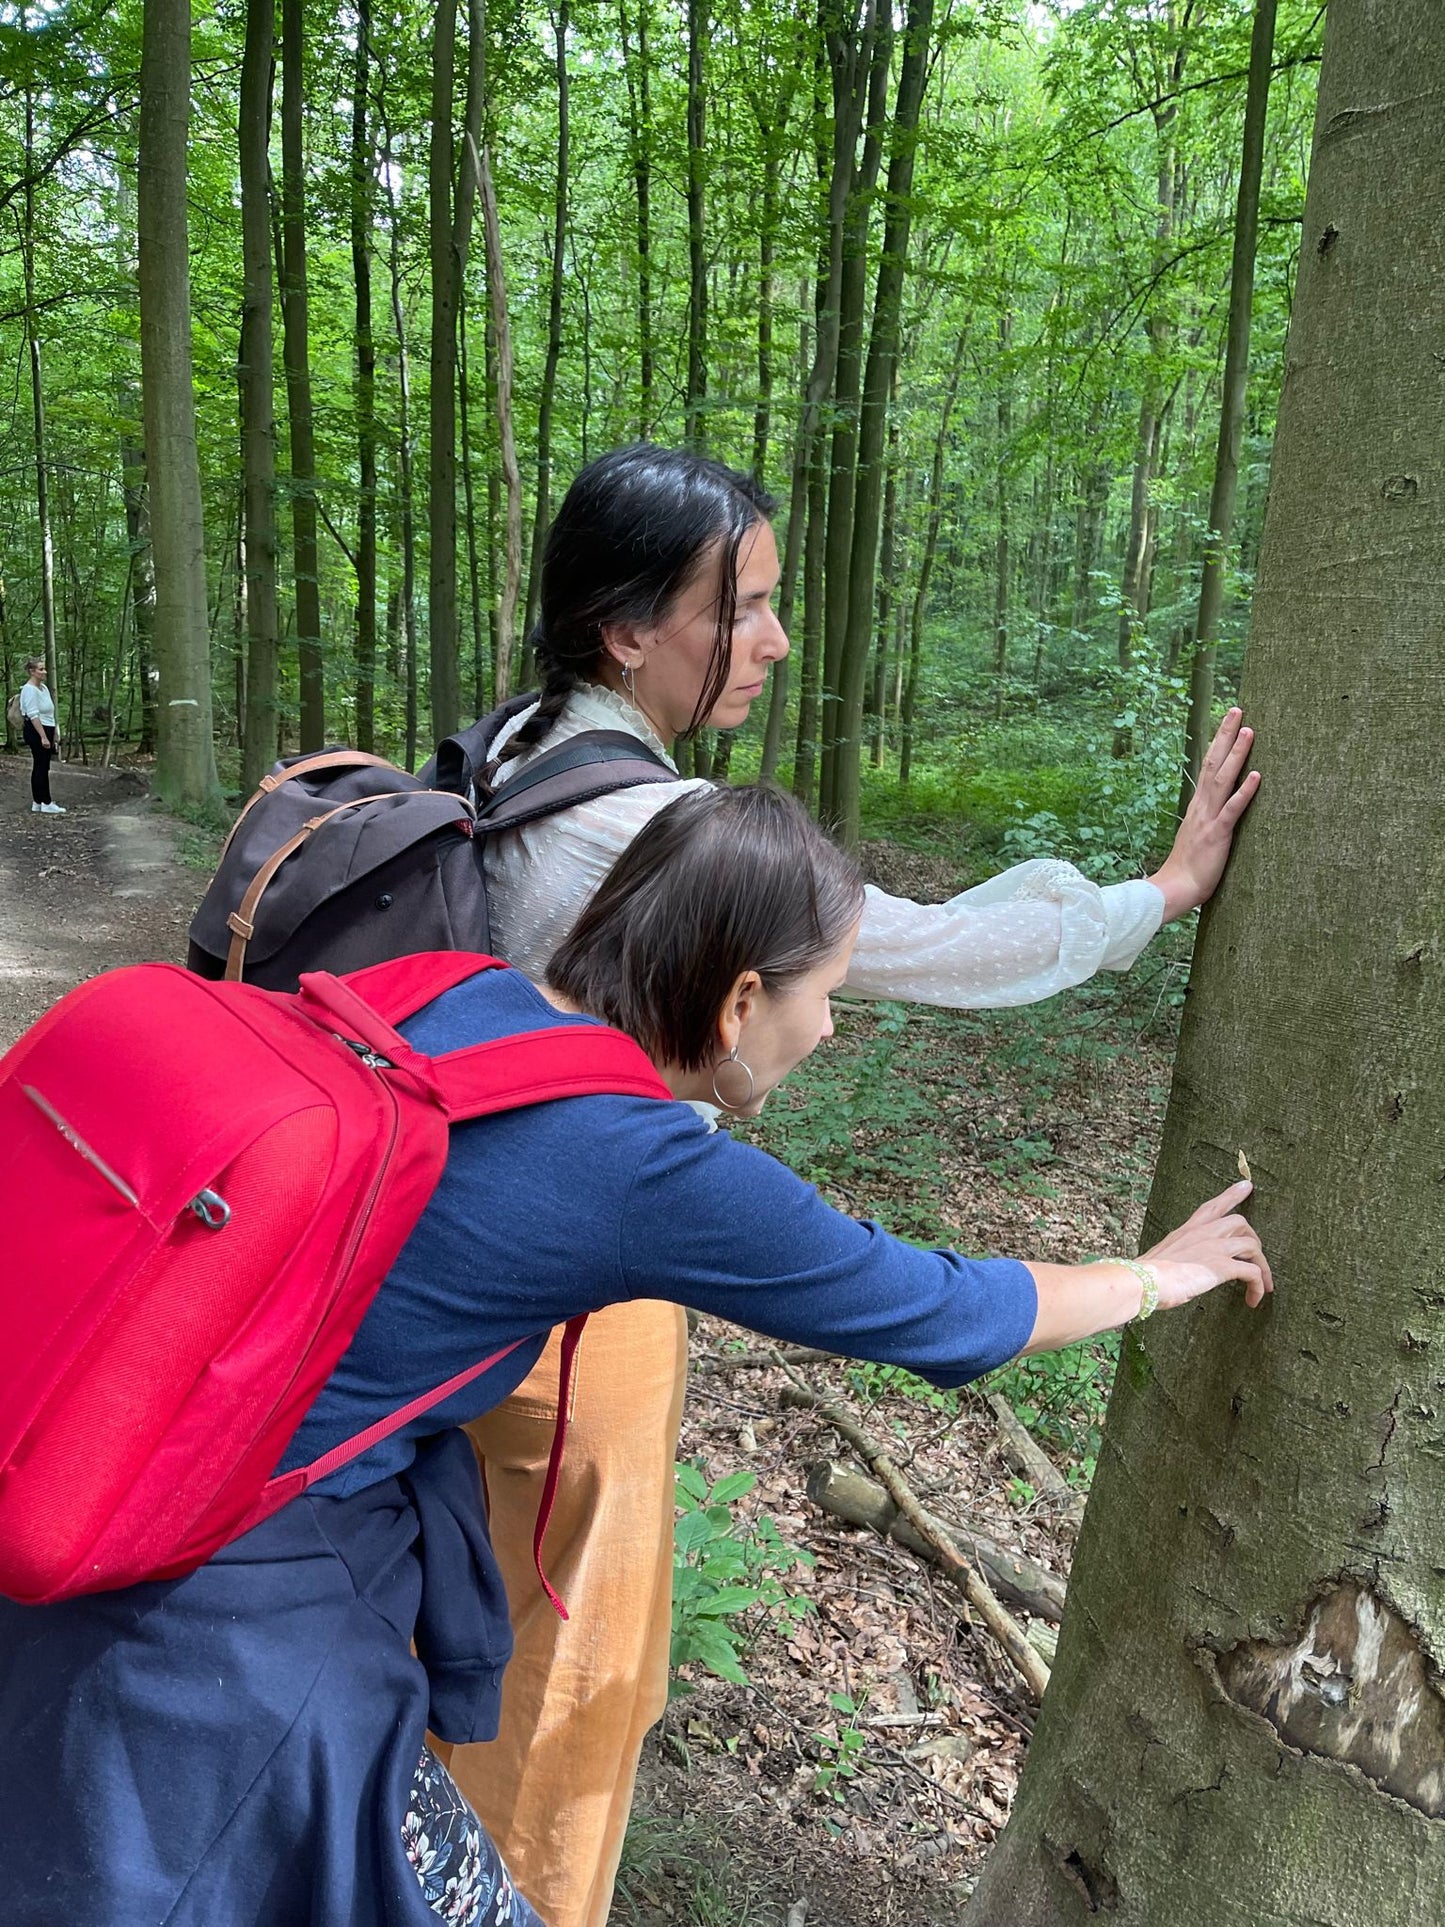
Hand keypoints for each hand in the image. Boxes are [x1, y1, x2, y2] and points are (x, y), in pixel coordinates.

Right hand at [1142, 1179, 1271, 1309]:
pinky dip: (1258, 1285)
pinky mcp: (1221, 1265)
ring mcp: (1214, 1247)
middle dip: (1253, 1239)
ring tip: (1263, 1285)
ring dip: (1262, 1267)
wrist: (1143, 1280)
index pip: (1213, 1206)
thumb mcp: (1162, 1256)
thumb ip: (1176, 1256)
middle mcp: (1203, 1233)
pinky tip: (1253, 1299)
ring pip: (1252, 1246)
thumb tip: (1176, 1268)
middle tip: (1256, 1257)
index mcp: (1188, 1229)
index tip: (1247, 1186)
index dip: (1232, 1195)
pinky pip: (1252, 1272)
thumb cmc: (1147, 1273)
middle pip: (1240, 1222)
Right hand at [1148, 708, 1259, 920]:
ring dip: (1237, 754)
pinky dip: (1246, 791)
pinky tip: (1258, 775)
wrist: (1174, 888)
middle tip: (1238, 710)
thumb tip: (1215, 811)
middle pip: (1213, 762)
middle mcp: (1201, 806)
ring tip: (1250, 731)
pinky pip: (1233, 809)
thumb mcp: (1196, 837)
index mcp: (1197, 806)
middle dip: (1226, 735)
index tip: (1228, 722)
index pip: (1208, 766)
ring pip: (1223, 778)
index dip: (1218, 743)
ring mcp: (1209, 818)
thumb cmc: (1187, 869)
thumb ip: (1206, 821)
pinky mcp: (1218, 834)